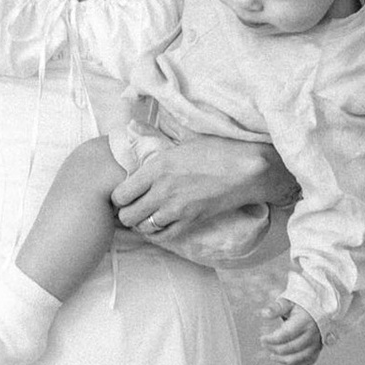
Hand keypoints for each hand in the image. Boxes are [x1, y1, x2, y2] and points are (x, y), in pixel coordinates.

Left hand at [114, 132, 295, 251]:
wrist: (246, 169)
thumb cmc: (215, 150)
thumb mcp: (180, 142)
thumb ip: (153, 144)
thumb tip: (130, 128)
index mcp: (156, 167)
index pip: (120, 194)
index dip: (118, 196)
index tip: (124, 194)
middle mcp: (162, 191)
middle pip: (127, 215)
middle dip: (126, 212)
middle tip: (132, 207)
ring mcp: (176, 209)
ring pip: (143, 228)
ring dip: (141, 223)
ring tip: (146, 215)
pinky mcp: (191, 222)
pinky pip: (163, 236)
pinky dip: (157, 233)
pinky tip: (160, 224)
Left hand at [261, 298, 323, 364]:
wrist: (318, 306)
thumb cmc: (299, 303)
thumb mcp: (287, 302)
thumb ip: (276, 308)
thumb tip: (264, 314)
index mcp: (305, 320)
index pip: (286, 334)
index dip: (272, 339)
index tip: (262, 338)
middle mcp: (313, 333)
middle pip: (291, 347)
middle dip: (275, 348)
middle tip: (265, 345)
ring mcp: (317, 342)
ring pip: (299, 358)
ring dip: (283, 359)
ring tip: (272, 356)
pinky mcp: (319, 348)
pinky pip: (308, 361)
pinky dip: (296, 364)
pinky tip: (285, 360)